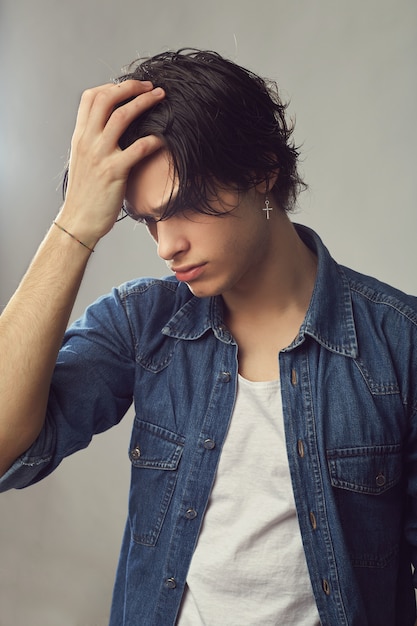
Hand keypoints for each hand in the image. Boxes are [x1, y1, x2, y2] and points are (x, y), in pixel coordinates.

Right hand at [57, 80, 164, 246]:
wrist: (79, 221)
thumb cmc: (86, 194)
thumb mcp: (83, 161)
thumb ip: (94, 142)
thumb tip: (111, 129)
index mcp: (80, 137)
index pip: (90, 97)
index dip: (111, 86)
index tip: (129, 87)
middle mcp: (88, 141)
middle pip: (107, 99)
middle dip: (130, 87)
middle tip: (150, 86)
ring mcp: (100, 155)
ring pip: (122, 116)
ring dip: (144, 103)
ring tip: (161, 98)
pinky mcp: (114, 172)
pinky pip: (138, 148)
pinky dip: (153, 139)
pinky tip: (163, 137)